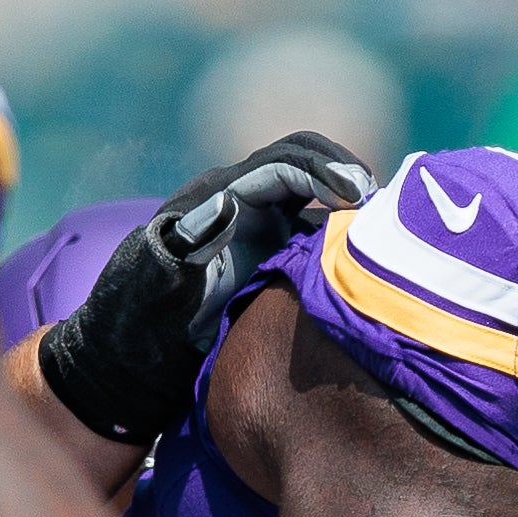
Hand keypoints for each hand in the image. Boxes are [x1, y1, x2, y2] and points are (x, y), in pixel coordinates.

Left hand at [37, 131, 374, 443]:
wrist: (132, 356)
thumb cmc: (141, 322)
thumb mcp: (158, 285)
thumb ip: (186, 243)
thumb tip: (226, 202)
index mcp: (217, 197)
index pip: (281, 164)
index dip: (321, 171)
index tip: (357, 194)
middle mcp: (241, 201)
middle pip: (303, 160)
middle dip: (343, 172)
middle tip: (381, 203)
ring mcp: (257, 224)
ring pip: (314, 192)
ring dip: (349, 201)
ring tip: (385, 229)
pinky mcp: (268, 251)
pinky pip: (315, 228)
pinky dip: (344, 235)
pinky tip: (368, 261)